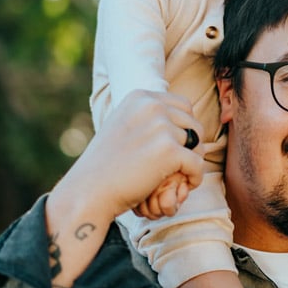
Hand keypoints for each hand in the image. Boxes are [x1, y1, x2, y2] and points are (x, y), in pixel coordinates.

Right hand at [48, 90, 204, 230]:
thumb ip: (148, 117)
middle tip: (181, 165)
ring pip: (197, 144)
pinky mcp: (169, 151)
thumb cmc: (106, 164)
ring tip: (177, 176)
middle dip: (192, 145)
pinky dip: (194, 178)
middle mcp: (152, 106)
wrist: (89, 190)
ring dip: (191, 162)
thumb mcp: (123, 126)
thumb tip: (182, 116)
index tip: (176, 147)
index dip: (185, 128)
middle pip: (193, 123)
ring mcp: (161, 127)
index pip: (183, 105)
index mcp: (140, 97)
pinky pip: (198, 164)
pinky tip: (184, 185)